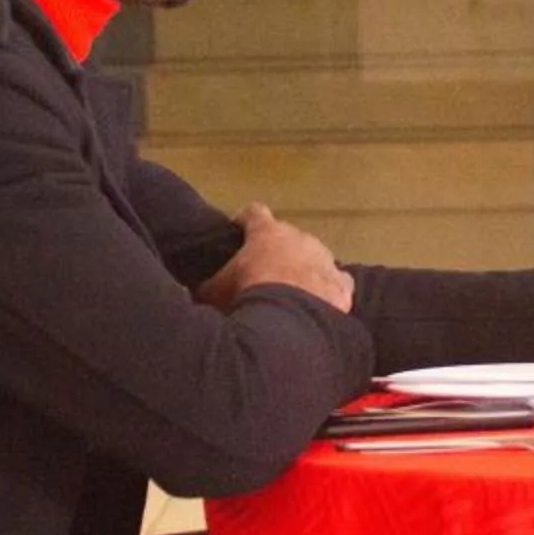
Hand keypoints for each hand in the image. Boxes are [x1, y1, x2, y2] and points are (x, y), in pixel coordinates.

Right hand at [200, 203, 353, 313]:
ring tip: (292, 293)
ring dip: (304, 270)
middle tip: (264, 274)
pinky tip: (319, 306)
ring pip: (315, 258)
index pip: (254, 213)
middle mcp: (300, 238)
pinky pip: (336, 283)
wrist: (288, 322)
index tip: (238, 230)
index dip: (245, 220)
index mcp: (267, 232)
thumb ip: (204, 286)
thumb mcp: (213, 291)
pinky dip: (328, 291)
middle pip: (288, 237)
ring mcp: (325, 259)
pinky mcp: (342, 284)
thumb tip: (191, 290)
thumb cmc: (246, 296)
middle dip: (277, 252)